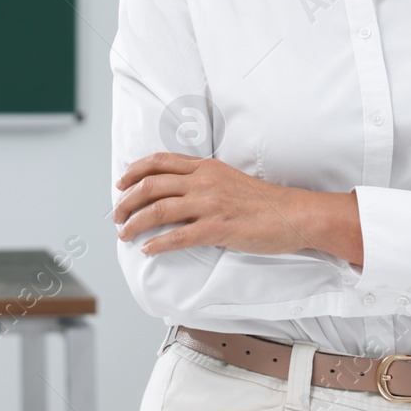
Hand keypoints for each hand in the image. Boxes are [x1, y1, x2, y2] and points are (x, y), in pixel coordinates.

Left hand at [113, 152, 358, 260]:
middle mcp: (204, 181)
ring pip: (159, 210)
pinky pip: (179, 236)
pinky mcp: (218, 228)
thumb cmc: (263, 201)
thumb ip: (203, 179)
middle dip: (127, 200)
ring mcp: (210, 204)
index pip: (160, 162)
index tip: (120, 183)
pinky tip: (148, 249)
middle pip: (151, 185)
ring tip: (124, 233)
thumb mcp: (229, 178)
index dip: (134, 171)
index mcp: (206, 167)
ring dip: (135, 222)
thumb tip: (176, 190)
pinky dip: (158, 244)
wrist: (294, 214)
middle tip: (116, 215)